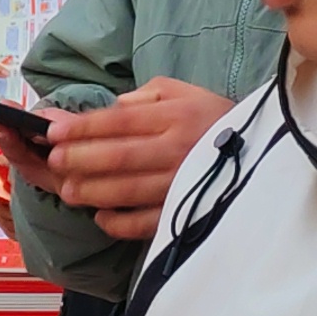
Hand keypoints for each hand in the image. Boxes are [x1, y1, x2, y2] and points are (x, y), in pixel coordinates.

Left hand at [44, 79, 233, 224]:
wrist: (263, 152)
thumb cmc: (214, 119)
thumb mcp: (183, 92)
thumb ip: (142, 97)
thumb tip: (105, 108)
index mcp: (176, 115)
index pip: (120, 120)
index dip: (83, 127)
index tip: (53, 132)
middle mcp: (178, 148)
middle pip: (118, 156)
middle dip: (78, 159)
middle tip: (53, 161)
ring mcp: (182, 183)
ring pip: (127, 190)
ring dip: (91, 191)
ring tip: (68, 190)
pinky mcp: (187, 211)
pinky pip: (147, 221)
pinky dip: (119, 222)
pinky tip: (100, 217)